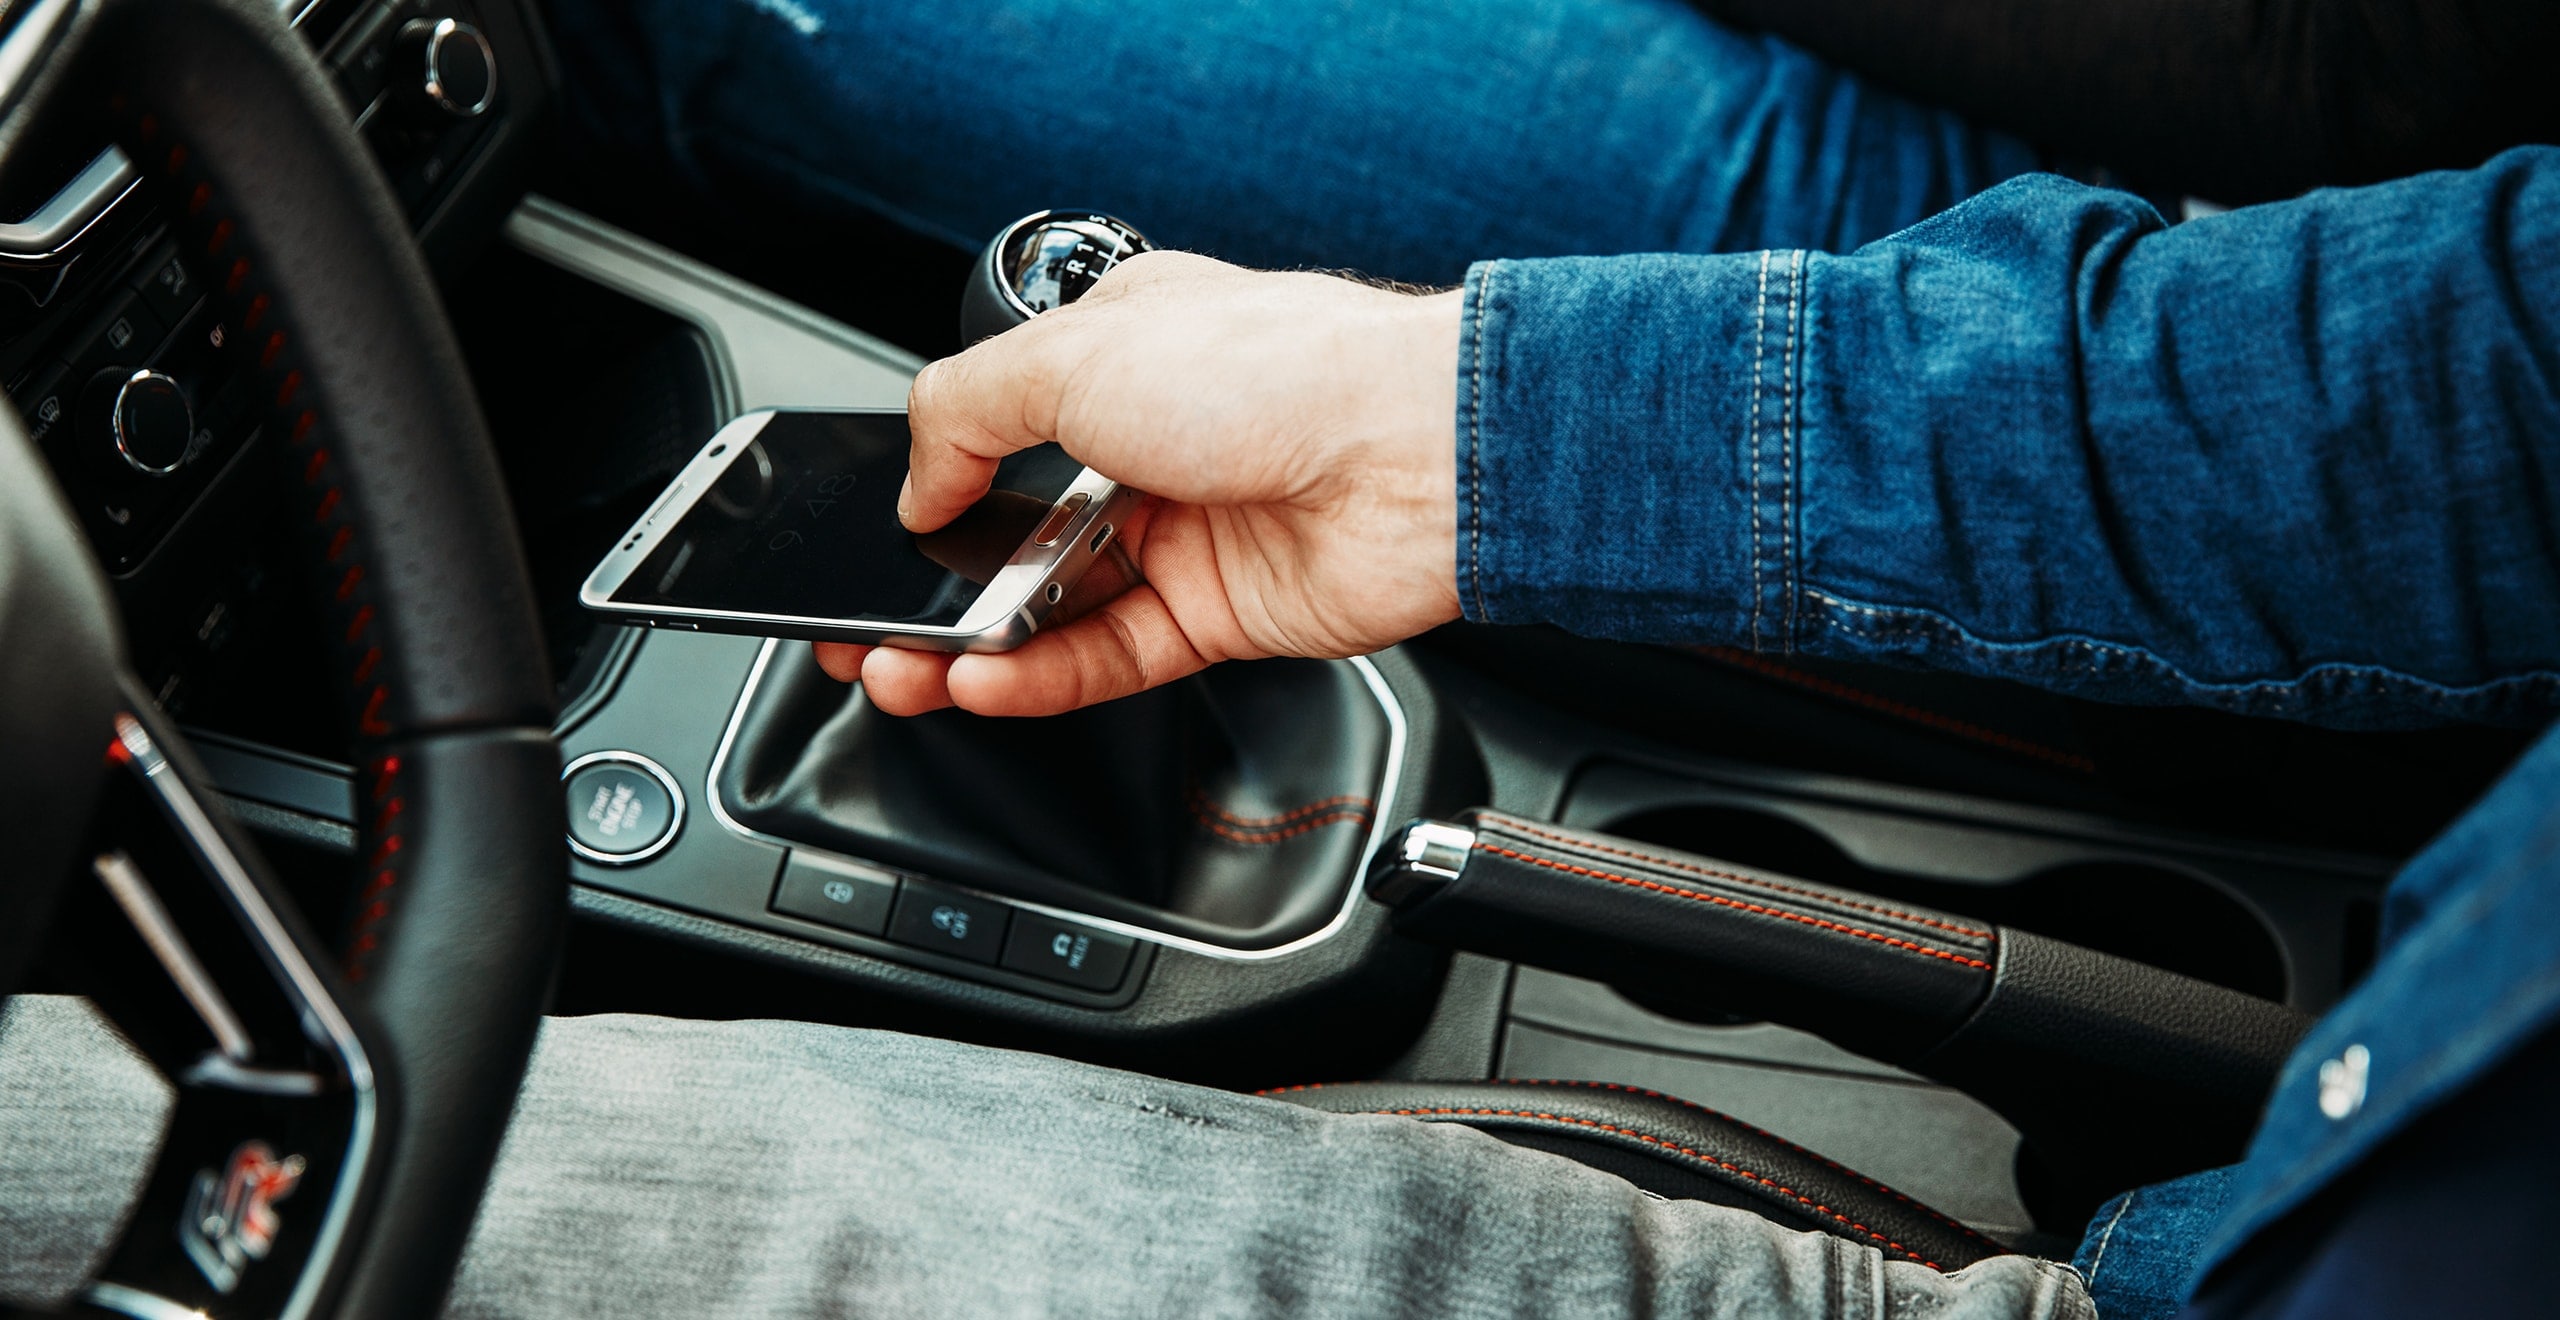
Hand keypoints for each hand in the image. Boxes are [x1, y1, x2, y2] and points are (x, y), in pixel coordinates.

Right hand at [813, 252, 1461, 715]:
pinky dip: (1042, 677)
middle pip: (1013, 532)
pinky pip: (1110, 657)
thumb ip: (965, 415)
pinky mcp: (1222, 616)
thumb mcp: (1072, 353)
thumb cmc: (1281, 371)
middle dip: (930, 586)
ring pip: (1053, 607)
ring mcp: (1188, 534)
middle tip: (861, 626)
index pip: (996, 426)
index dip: (931, 483)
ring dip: (972, 647)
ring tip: (901, 670)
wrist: (1415, 455)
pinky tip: (984, 684)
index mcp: (1118, 355)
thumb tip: (916, 483)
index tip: (875, 533)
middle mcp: (1152, 442)